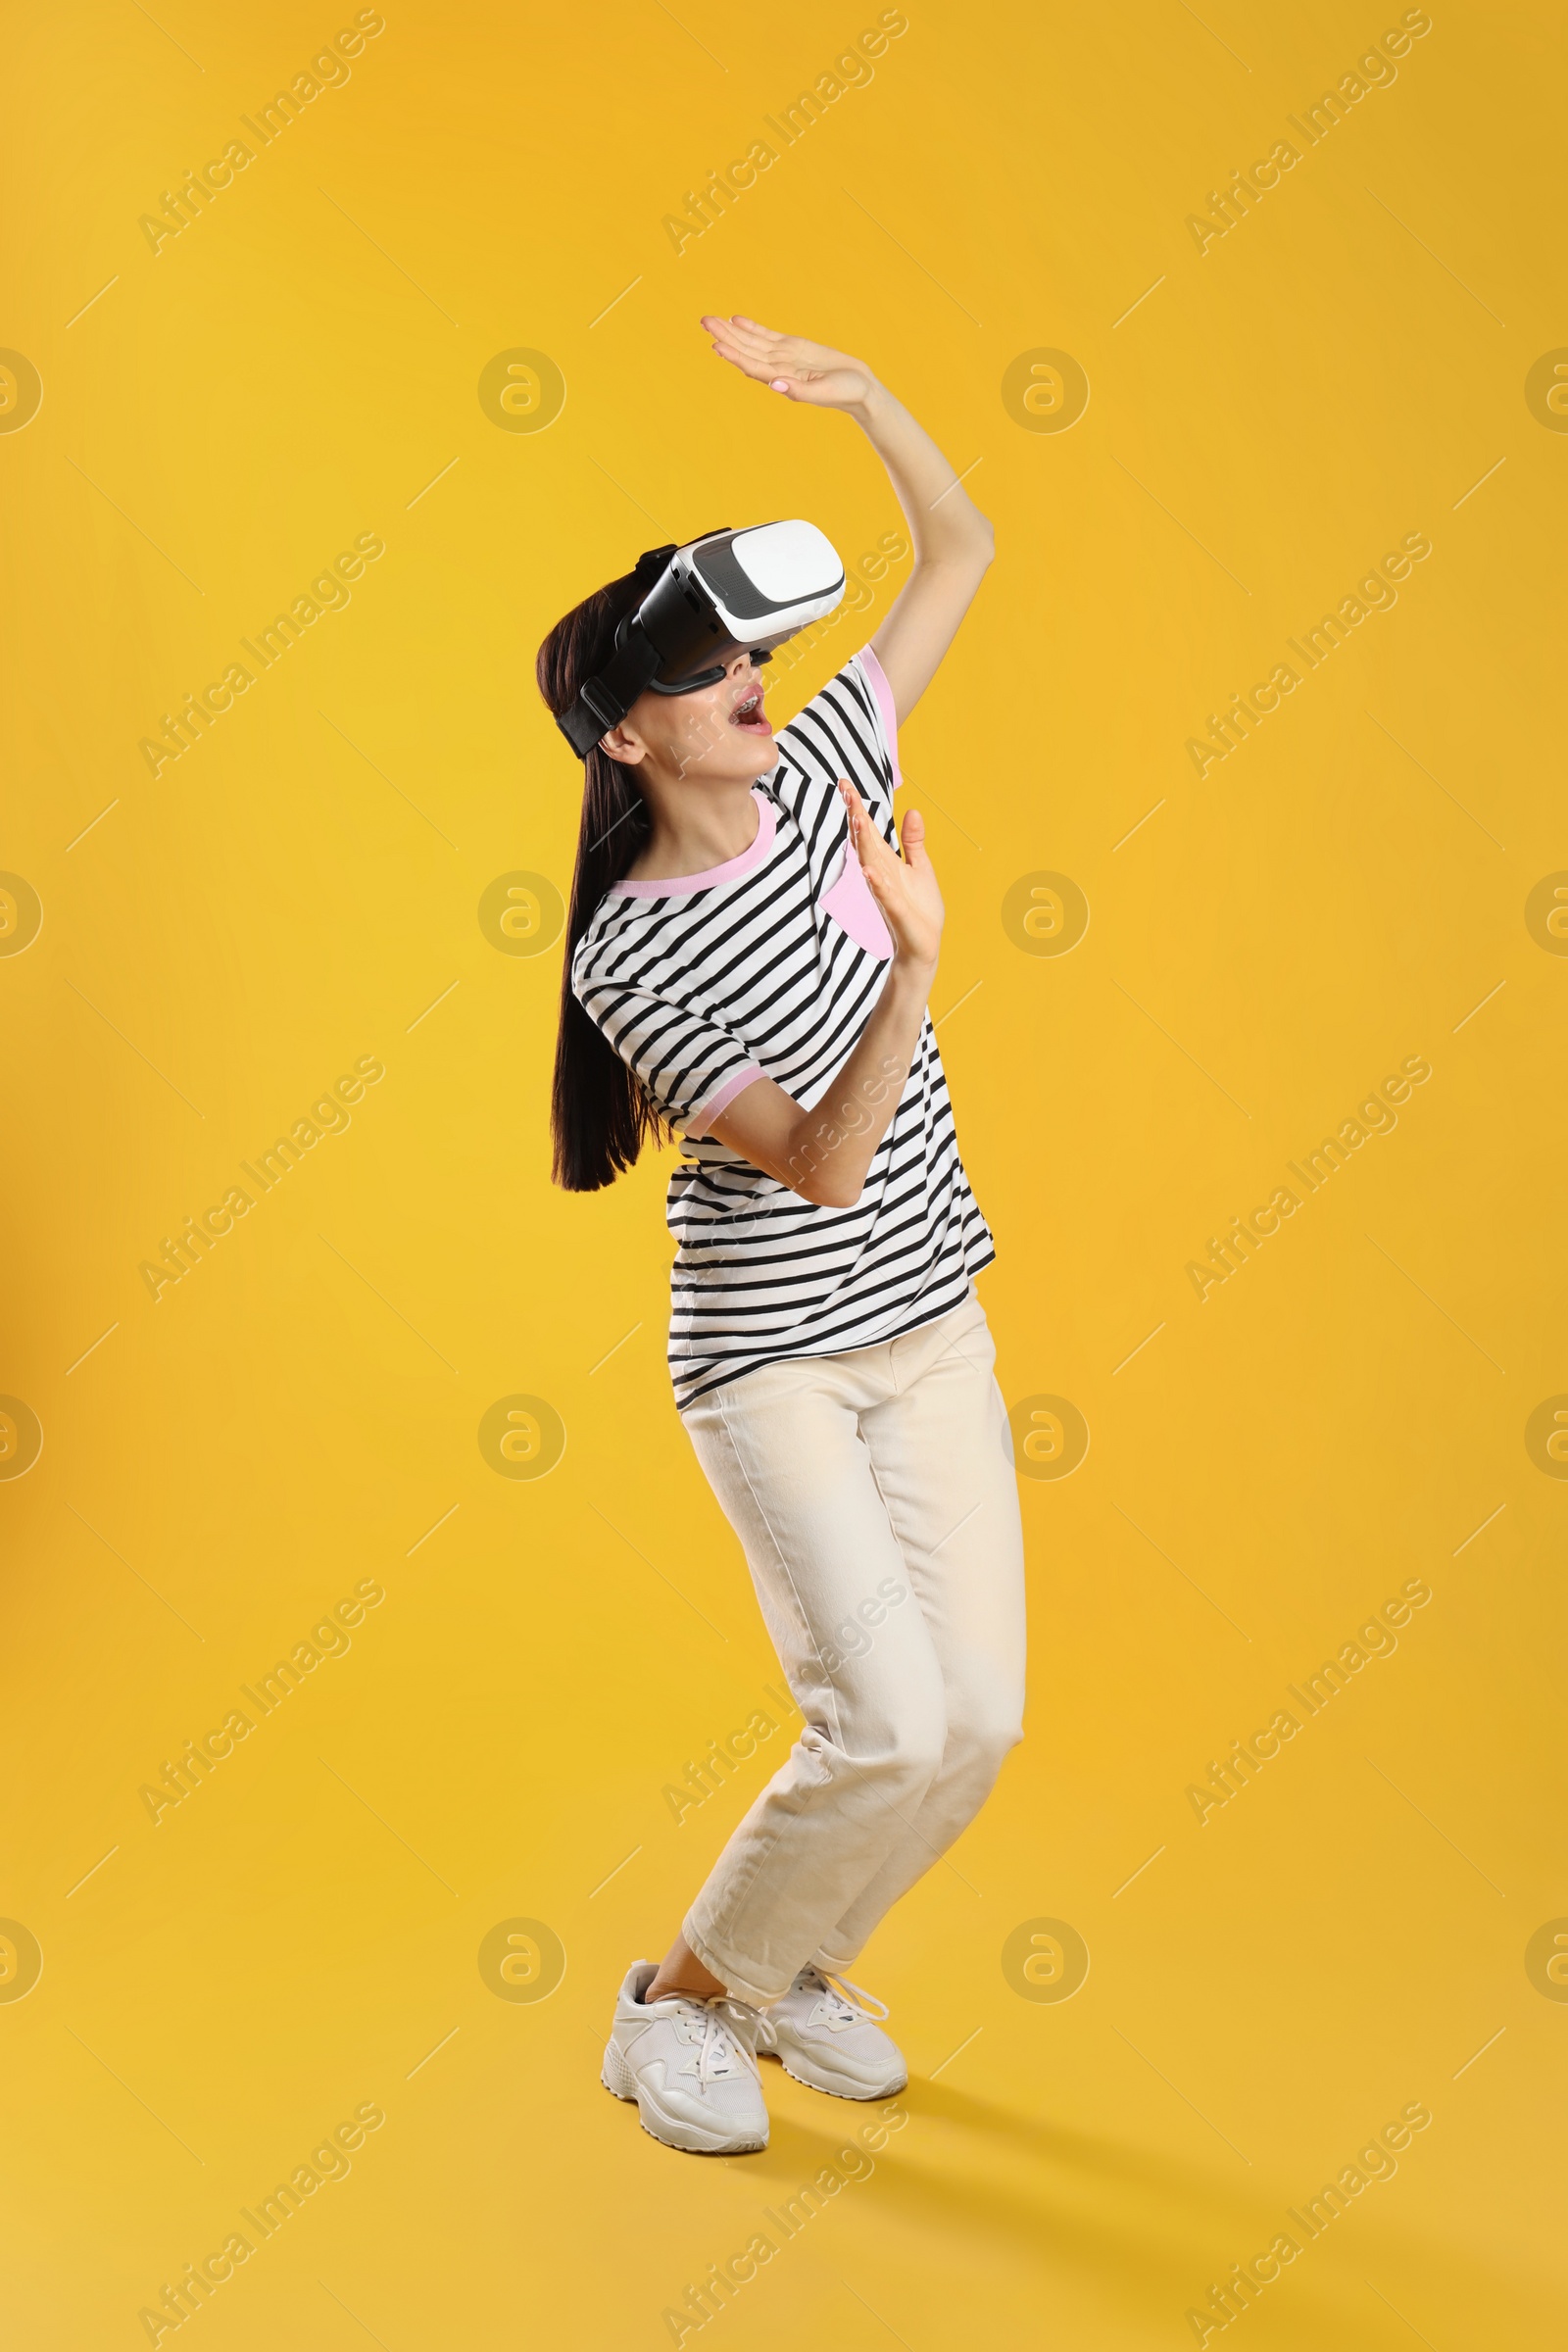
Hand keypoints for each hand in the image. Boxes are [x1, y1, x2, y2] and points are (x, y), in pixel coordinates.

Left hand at [700, 315, 879, 413]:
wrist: (860, 388)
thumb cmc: (846, 393)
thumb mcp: (825, 392)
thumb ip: (799, 390)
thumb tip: (775, 384)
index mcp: (782, 381)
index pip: (752, 366)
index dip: (734, 355)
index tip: (717, 345)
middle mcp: (778, 369)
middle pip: (746, 350)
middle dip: (725, 336)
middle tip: (704, 322)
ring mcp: (784, 357)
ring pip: (752, 342)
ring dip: (731, 331)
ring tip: (710, 320)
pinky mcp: (793, 347)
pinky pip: (767, 336)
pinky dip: (751, 328)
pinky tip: (736, 319)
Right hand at [837, 780, 941, 971]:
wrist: (922, 946)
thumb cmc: (919, 909)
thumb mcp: (920, 867)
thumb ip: (913, 841)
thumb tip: (913, 811)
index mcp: (885, 862)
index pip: (868, 831)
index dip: (857, 808)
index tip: (845, 784)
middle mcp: (880, 874)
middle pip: (864, 840)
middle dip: (856, 816)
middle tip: (846, 791)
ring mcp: (885, 892)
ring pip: (870, 862)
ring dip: (863, 842)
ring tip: (857, 819)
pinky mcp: (896, 910)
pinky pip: (883, 894)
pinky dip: (876, 882)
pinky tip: (868, 870)